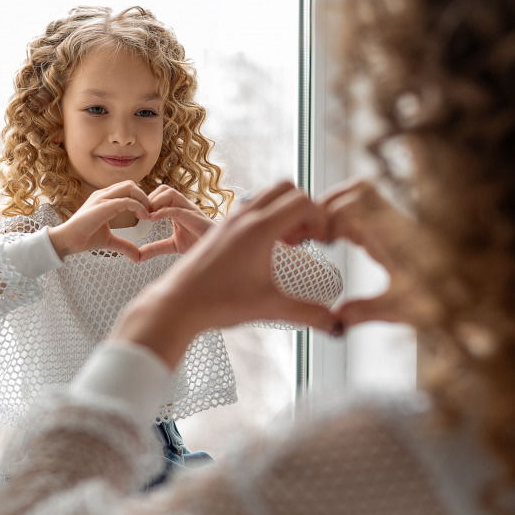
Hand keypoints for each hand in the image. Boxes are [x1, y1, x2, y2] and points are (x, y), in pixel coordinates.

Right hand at [48, 183, 150, 262]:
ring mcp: (102, 198)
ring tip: (148, 215)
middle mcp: (103, 194)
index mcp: (105, 198)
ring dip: (144, 200)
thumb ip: (124, 245)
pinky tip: (144, 218)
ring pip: (130, 187)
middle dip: (145, 196)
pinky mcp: (102, 206)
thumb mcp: (109, 241)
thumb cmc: (84, 238)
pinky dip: (139, 207)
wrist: (66, 241)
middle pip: (131, 184)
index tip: (148, 214)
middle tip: (151, 213)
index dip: (140, 198)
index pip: (128, 188)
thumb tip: (137, 256)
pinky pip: (126, 201)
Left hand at [112, 182, 336, 367]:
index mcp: (260, 228)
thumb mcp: (270, 307)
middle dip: (304, 208)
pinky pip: (250, 209)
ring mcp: (229, 220)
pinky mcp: (219, 229)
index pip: (302, 201)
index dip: (321, 218)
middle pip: (286, 188)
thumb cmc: (218, 303)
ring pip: (266, 196)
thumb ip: (308, 314)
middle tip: (307, 238)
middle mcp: (244, 217)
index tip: (322, 241)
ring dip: (284, 211)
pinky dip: (266, 218)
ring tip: (287, 245)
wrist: (178, 304)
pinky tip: (265, 251)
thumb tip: (336, 326)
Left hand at [137, 186, 215, 260]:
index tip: (138, 215)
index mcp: (179, 208)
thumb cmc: (199, 243)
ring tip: (147, 216)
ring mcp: (191, 210)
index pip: (161, 193)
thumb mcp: (173, 245)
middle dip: (150, 198)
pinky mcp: (195, 218)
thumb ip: (156, 248)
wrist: (218, 252)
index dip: (147, 200)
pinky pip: (177, 209)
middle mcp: (185, 205)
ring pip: (170, 193)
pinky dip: (163, 212)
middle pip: (164, 188)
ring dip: (155, 202)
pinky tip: (153, 219)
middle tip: (141, 214)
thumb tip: (138, 255)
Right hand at [320, 180, 435, 330]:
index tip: (318, 241)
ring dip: (337, 205)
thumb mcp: (400, 310)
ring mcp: (396, 220)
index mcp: (393, 236)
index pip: (353, 207)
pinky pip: (369, 205)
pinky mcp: (396, 225)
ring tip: (323, 231)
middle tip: (312, 234)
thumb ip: (364, 311)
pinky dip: (349, 213)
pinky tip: (341, 236)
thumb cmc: (441, 298)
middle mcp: (394, 222)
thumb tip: (336, 319)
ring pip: (362, 192)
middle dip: (327, 208)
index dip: (328, 219)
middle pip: (355, 191)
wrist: (471, 293)